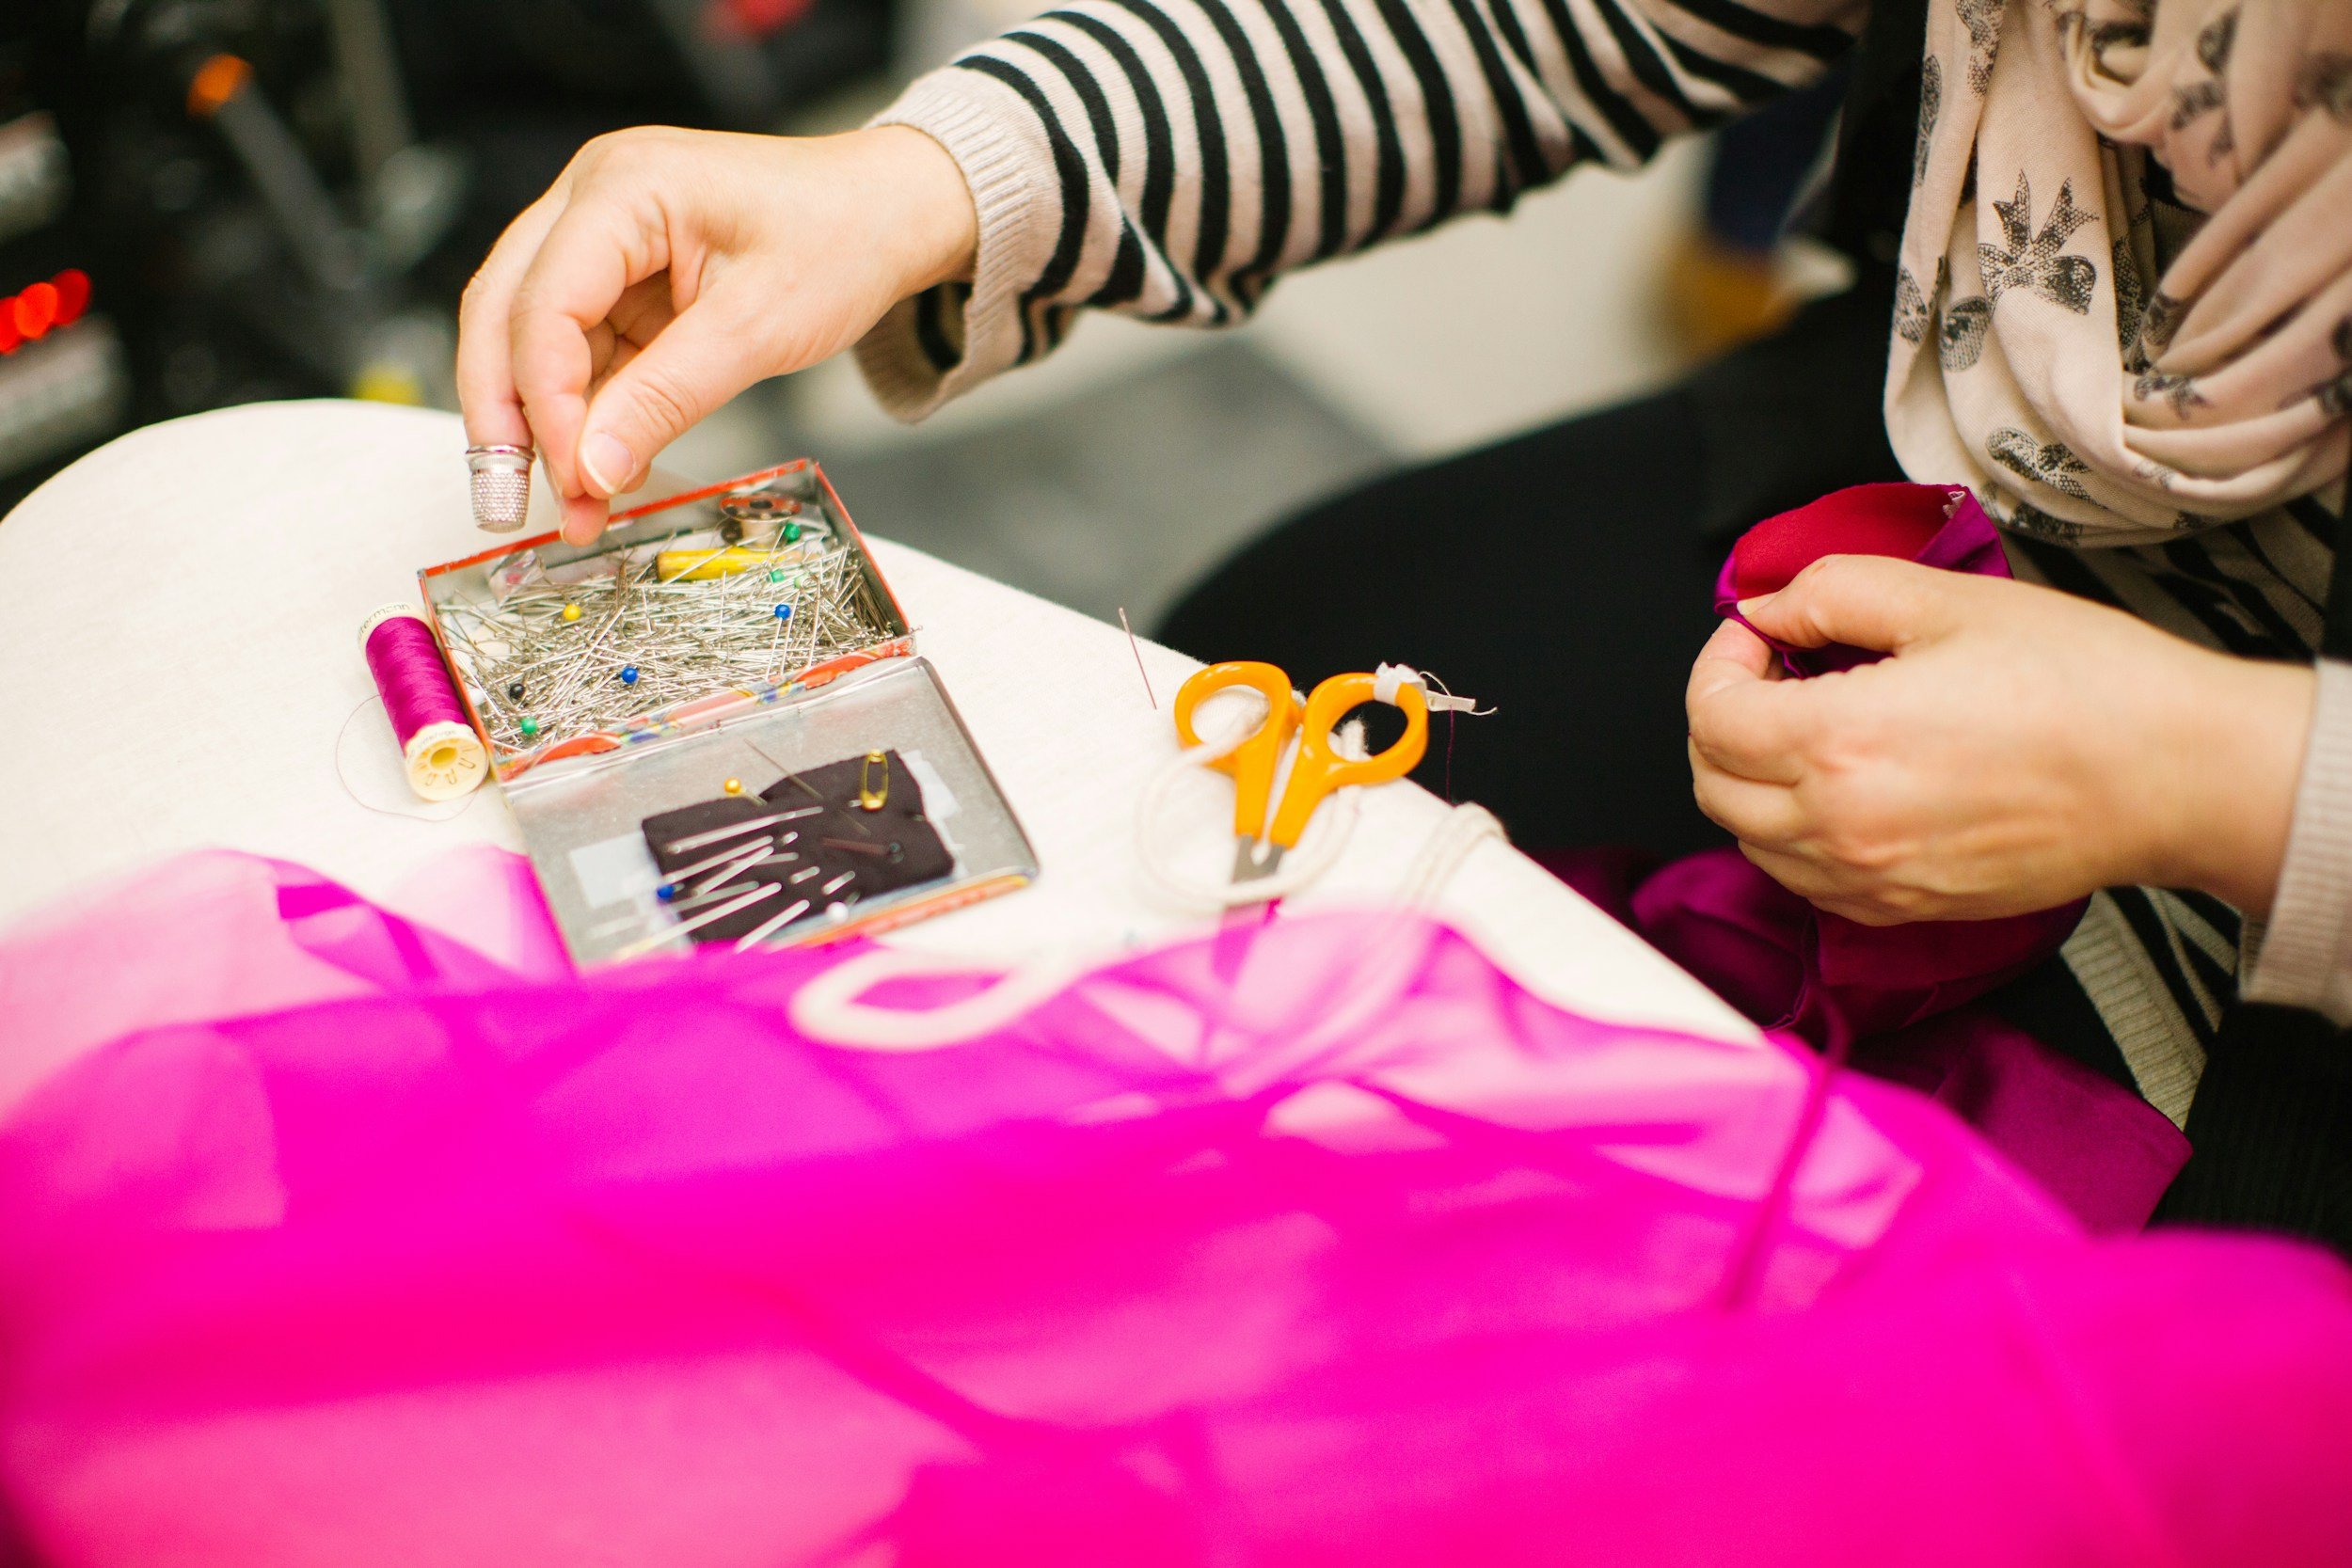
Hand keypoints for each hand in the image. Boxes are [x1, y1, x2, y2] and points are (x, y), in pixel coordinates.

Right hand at [458, 125, 977, 544]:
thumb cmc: (840, 239)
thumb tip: (591, 469)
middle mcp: (591, 200)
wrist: (886, 214)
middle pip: (504, 313)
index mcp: (623, 186)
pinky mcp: (618, 281)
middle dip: (505, 415)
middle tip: (509, 504)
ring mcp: (599, 239)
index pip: (544, 304)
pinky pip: (578, 352)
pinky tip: (597, 471)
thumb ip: (667, 398)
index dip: (546, 401)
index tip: (573, 477)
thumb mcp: (758, 328)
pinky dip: (583, 414)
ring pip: (529, 340)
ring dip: (543, 426)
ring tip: (574, 506)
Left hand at [1685, 554, 2313, 923]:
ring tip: (1811, 725)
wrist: (2174, 775)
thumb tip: (1768, 608)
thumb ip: (1832, 594)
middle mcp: (1839, 826)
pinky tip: (1843, 786)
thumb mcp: (1946, 601)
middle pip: (1712, 781)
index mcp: (1837, 742)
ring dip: (1752, 779)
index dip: (1721, 659)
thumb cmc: (2083, 685)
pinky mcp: (1903, 909)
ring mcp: (1869, 878)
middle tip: (1775, 672)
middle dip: (1723, 718)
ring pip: (1749, 838)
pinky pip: (1804, 880)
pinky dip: (1794, 834)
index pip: (1709, 714)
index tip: (1759, 633)